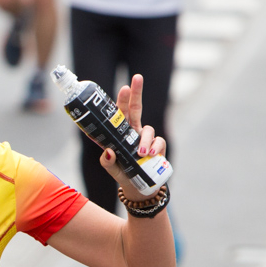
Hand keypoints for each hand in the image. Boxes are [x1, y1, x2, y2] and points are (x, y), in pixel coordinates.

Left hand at [95, 74, 166, 197]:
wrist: (139, 188)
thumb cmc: (122, 173)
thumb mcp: (111, 168)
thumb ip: (107, 161)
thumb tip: (108, 151)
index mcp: (119, 133)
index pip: (119, 114)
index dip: (121, 100)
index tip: (123, 88)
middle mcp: (133, 132)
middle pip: (136, 108)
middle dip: (136, 92)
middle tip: (137, 78)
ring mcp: (146, 139)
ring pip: (147, 129)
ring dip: (145, 138)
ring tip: (142, 152)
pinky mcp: (158, 148)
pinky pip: (158, 141)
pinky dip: (155, 147)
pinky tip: (151, 154)